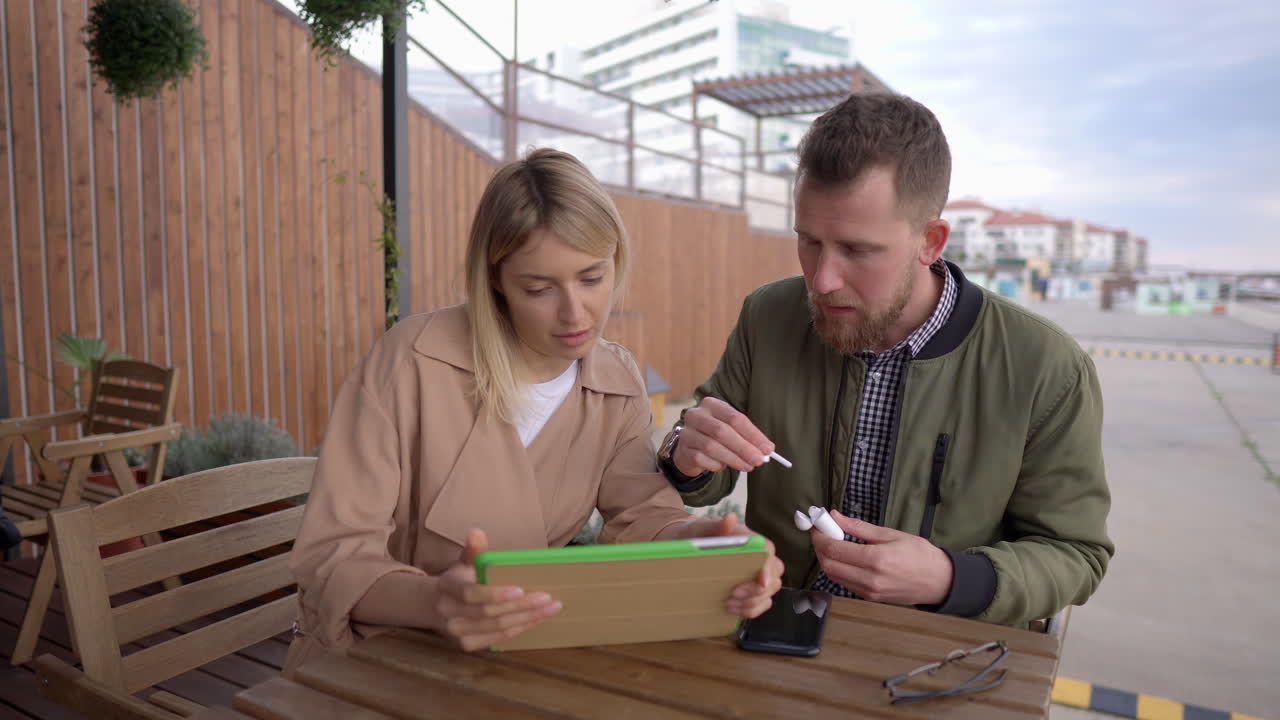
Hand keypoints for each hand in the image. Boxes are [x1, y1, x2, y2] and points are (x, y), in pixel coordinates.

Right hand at [429, 529, 561, 650]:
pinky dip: (520, 628)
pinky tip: (537, 619)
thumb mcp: (463, 563)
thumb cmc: (457, 581)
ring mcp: (458, 633)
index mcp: (448, 588)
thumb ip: (473, 551)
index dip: (495, 594)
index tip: (520, 589)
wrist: (436, 607)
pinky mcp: (468, 645)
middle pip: (489, 613)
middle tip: (547, 598)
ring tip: (550, 608)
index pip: (470, 594)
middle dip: (521, 606)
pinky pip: (499, 638)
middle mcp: (450, 614)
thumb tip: (476, 533)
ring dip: (527, 618)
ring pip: (497, 628)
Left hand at [670, 513, 784, 618]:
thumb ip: (715, 525)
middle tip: (734, 593)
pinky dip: (751, 610)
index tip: (760, 581)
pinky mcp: (751, 590)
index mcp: (748, 539)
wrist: (686, 544)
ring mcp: (756, 574)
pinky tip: (733, 608)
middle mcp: (757, 556)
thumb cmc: (696, 535)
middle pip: (774, 574)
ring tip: (729, 603)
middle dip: (757, 589)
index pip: (768, 550)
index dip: (768, 567)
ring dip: (752, 602)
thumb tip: (730, 519)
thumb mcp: (700, 529)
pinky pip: (762, 603)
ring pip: (770, 591)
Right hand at [674, 397, 773, 476]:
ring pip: (712, 446)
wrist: (690, 448)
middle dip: (744, 447)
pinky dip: (717, 464)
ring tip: (748, 466)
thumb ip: (747, 437)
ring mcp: (687, 432)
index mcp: (711, 404)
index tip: (768, 448)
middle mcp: (696, 415)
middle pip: (722, 431)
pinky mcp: (683, 450)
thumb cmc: (716, 436)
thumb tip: (767, 450)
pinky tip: (724, 467)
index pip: (735, 418)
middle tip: (759, 460)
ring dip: (734, 458)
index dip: (753, 434)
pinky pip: (702, 459)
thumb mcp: (731, 430)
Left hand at [810, 510, 952, 605]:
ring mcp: (868, 592)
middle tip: (822, 533)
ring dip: (827, 559)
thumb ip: (859, 527)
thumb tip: (835, 516)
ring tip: (833, 543)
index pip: (834, 549)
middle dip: (820, 547)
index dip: (820, 536)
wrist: (939, 581)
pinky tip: (845, 557)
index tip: (818, 525)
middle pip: (828, 564)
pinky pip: (844, 583)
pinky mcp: (869, 598)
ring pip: (833, 576)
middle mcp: (869, 579)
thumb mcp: (890, 534)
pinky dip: (838, 569)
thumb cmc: (919, 554)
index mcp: (876, 560)